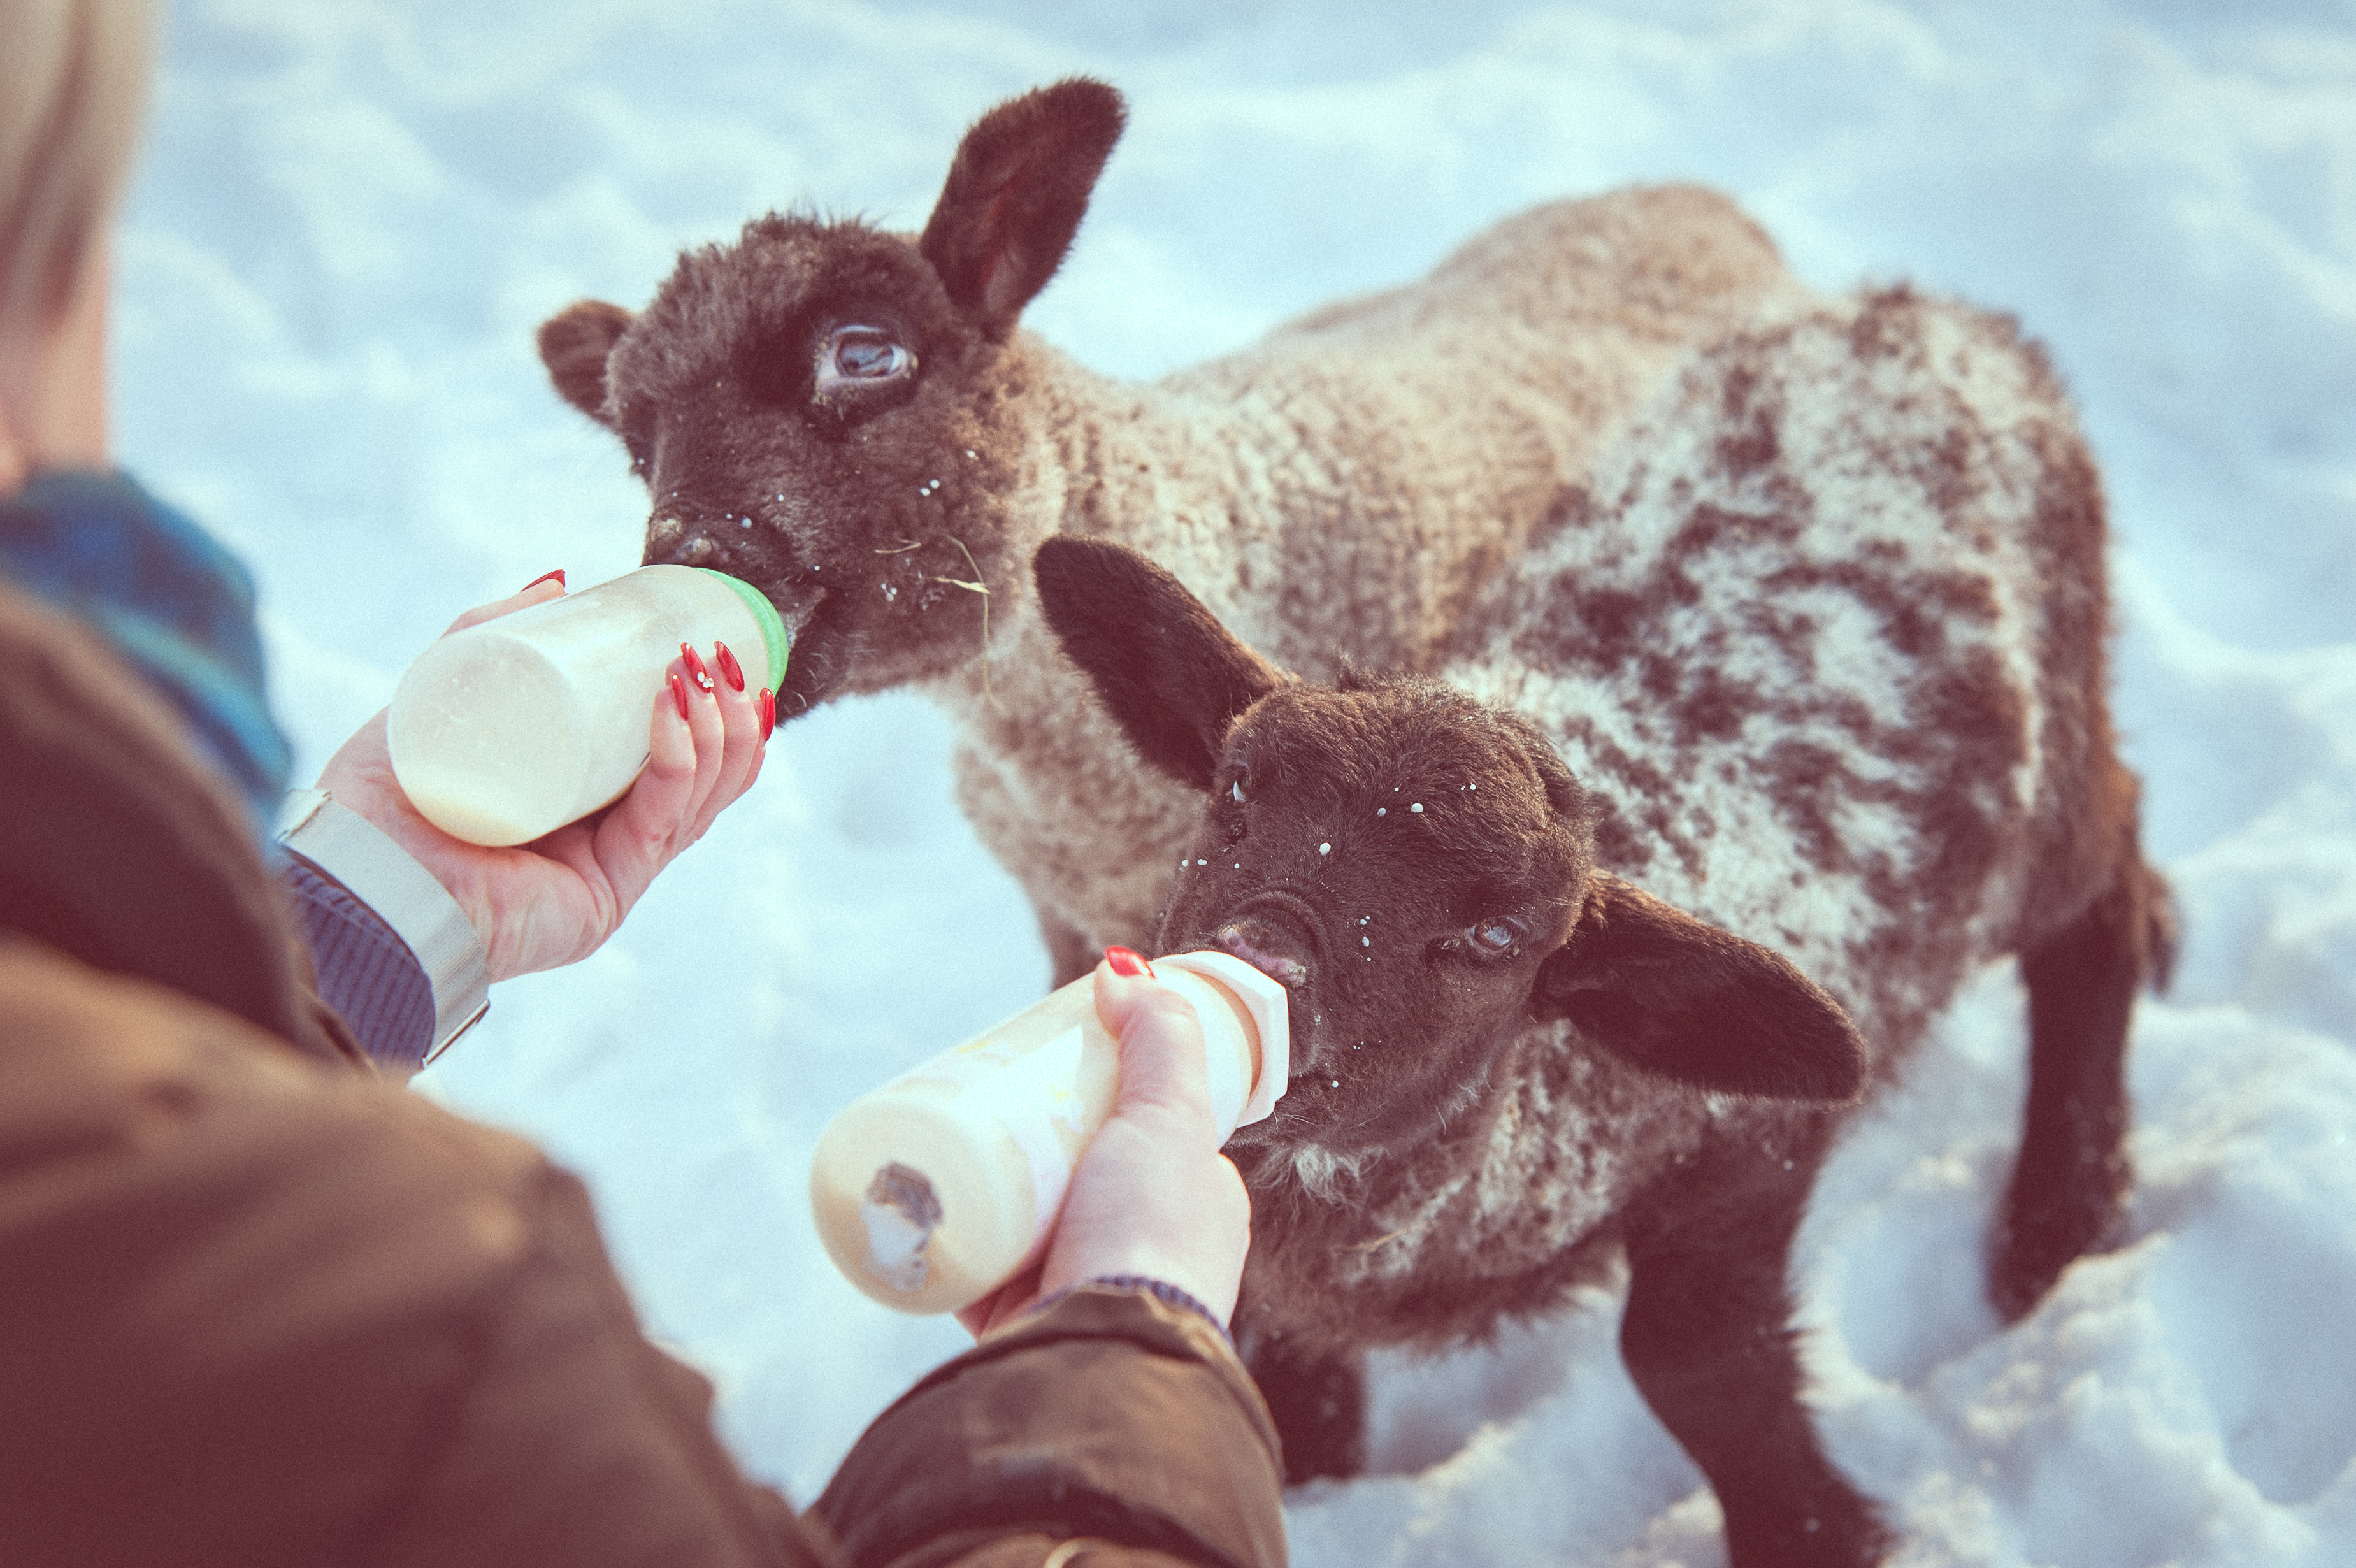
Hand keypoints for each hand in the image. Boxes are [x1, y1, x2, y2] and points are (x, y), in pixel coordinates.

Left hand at [314, 573, 772, 980]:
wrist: (348, 879)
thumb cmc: (376, 804)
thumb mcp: (440, 696)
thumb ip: (486, 635)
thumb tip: (559, 583)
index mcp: (578, 807)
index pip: (671, 760)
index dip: (711, 712)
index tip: (716, 651)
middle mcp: (602, 844)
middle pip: (703, 780)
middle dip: (726, 713)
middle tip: (713, 652)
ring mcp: (609, 874)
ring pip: (699, 799)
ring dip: (716, 730)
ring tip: (698, 669)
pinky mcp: (605, 896)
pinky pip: (663, 823)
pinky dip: (678, 762)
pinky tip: (672, 710)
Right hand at [955, 953, 1253, 1337]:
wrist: (1104, 1355)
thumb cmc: (1152, 1235)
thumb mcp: (1173, 1118)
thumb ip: (1160, 1040)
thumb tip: (1125, 971)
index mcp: (1195, 1203)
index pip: (1148, 1131)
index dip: (1102, 1092)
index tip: (1051, 1062)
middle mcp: (1141, 1246)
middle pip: (1076, 1168)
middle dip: (1031, 1134)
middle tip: (983, 1090)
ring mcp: (1079, 1284)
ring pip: (1025, 1214)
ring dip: (988, 1181)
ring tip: (945, 1132)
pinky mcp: (1020, 1317)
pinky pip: (975, 1265)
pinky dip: (949, 1236)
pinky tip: (918, 1199)